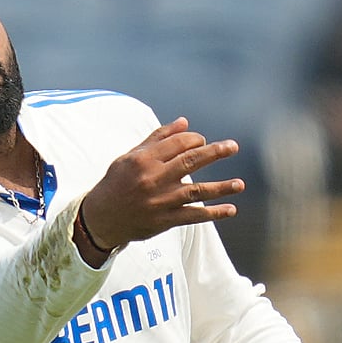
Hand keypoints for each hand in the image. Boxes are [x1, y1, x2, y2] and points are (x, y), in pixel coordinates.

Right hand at [80, 117, 244, 251]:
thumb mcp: (131, 156)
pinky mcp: (165, 220)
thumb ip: (158, 138)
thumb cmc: (117, 182)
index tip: (202, 141)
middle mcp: (154, 178)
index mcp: (144, 159)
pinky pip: (194, 215)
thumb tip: (185, 122)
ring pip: (197, 190)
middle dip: (215, 153)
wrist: (101, 218)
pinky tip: (231, 210)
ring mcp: (161, 201)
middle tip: (233, 146)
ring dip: (221, 187)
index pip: (178, 144)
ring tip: (240, 184)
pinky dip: (213, 213)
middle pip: (190, 162)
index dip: (195, 140)